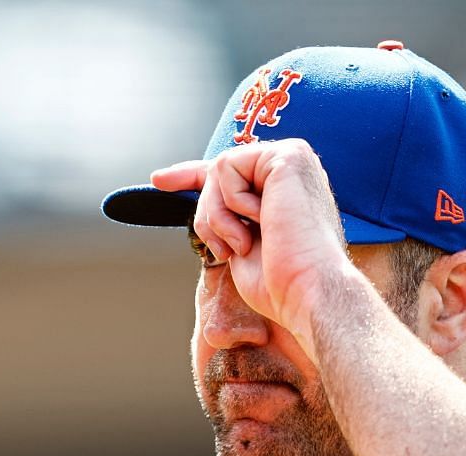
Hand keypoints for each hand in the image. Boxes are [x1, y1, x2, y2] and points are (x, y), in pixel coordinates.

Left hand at [151, 140, 354, 340]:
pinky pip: (226, 167)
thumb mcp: (241, 243)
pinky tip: (261, 222)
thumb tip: (202, 203)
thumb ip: (228, 215)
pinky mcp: (287, 156)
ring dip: (218, 216)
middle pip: (215, 175)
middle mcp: (290, 168)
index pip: (229, 174)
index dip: (189, 176)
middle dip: (208, 216)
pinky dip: (231, 203)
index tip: (159, 181)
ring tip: (246, 242)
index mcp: (283, 189)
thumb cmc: (279, 282)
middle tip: (231, 249)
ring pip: (216, 170)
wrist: (306, 290)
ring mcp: (291, 158)